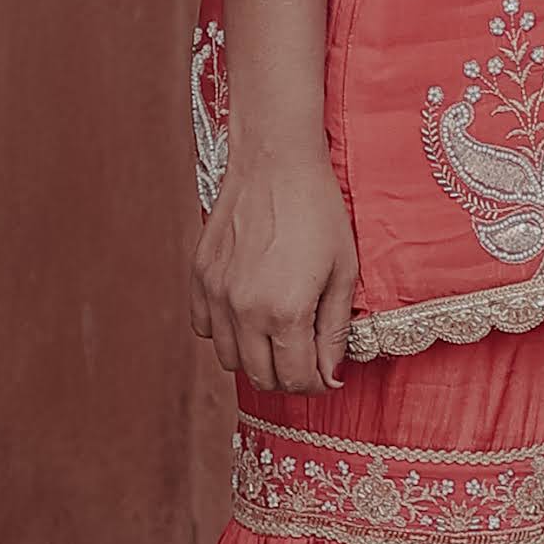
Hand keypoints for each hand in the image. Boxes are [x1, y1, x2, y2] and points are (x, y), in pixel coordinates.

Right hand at [192, 143, 358, 395]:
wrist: (276, 160)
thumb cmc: (317, 210)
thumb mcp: (343, 271)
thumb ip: (335, 330)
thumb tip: (330, 375)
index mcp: (285, 312)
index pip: (298, 380)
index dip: (319, 383)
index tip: (328, 373)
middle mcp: (244, 311)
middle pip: (262, 378)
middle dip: (289, 376)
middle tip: (307, 356)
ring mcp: (217, 294)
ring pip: (230, 359)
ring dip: (256, 357)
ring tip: (279, 333)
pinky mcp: (200, 276)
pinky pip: (205, 327)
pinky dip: (226, 331)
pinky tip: (249, 311)